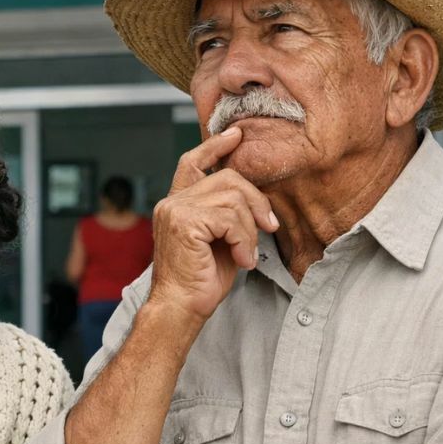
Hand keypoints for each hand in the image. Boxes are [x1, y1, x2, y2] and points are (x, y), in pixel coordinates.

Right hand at [149, 128, 277, 323]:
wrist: (181, 309)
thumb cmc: (201, 281)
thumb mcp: (222, 240)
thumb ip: (230, 216)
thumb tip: (258, 202)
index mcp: (178, 204)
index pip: (192, 162)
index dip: (214, 145)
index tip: (236, 134)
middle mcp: (172, 202)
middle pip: (226, 177)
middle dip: (255, 199)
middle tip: (269, 225)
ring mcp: (175, 210)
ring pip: (231, 198)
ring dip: (249, 228)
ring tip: (247, 253)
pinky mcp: (183, 222)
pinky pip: (229, 218)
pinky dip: (243, 240)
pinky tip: (242, 259)